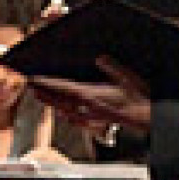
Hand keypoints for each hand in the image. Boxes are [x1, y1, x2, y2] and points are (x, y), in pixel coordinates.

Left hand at [31, 62, 151, 135]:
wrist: (147, 119)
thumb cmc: (140, 98)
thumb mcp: (128, 78)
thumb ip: (113, 68)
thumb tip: (100, 58)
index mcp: (92, 94)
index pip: (64, 88)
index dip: (48, 83)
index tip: (35, 79)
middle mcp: (88, 107)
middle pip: (61, 100)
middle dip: (45, 93)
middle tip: (31, 87)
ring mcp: (92, 116)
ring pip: (66, 110)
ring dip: (53, 104)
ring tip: (40, 97)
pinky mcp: (98, 121)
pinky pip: (78, 120)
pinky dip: (68, 116)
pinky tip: (65, 116)